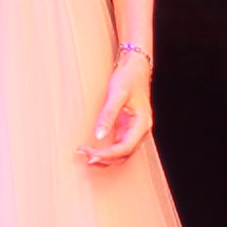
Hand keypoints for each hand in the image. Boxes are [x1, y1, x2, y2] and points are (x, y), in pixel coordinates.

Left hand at [83, 47, 156, 169]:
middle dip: (105, 158)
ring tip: (85, 154)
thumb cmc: (128, 79)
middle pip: (124, 154)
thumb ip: (108, 115)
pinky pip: (117, 145)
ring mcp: (134, 130)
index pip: (126, 148)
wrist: (135, 68)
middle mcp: (140, 131)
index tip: (92, 156)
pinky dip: (106, 150)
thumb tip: (98, 135)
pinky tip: (93, 149)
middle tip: (84, 155)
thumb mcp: (117, 94)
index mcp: (142, 124)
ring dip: (105, 157)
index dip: (109, 155)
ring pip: (121, 152)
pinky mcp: (126, 128)